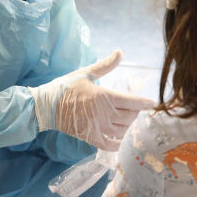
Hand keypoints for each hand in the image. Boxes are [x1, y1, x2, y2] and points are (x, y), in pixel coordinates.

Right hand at [31, 50, 154, 150]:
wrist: (45, 106)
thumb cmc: (65, 87)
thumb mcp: (85, 73)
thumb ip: (105, 65)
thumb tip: (121, 52)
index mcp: (104, 96)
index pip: (133, 102)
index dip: (145, 103)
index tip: (152, 103)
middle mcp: (104, 113)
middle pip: (130, 116)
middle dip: (134, 112)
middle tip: (130, 107)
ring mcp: (97, 127)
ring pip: (122, 130)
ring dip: (126, 125)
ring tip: (122, 119)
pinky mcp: (90, 138)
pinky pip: (110, 144)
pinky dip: (117, 143)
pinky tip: (117, 137)